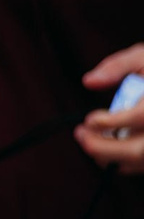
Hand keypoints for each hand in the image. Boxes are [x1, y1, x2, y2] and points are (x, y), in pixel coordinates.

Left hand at [76, 45, 143, 173]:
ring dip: (110, 157)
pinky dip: (124, 161)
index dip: (111, 122)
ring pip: (141, 161)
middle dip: (103, 147)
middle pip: (139, 151)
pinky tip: (108, 146)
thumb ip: (117, 66)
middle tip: (80, 134)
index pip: (141, 117)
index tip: (90, 119)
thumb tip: (89, 82)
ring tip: (88, 140)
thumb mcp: (143, 57)